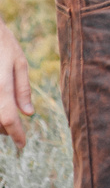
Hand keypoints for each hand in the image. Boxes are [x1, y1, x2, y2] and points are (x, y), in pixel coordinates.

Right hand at [0, 20, 33, 149]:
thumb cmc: (2, 43)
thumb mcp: (18, 62)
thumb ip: (23, 89)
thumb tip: (29, 113)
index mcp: (1, 86)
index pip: (9, 118)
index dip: (17, 134)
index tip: (23, 144)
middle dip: (6, 130)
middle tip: (16, 132)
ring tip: (6, 123)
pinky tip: (1, 106)